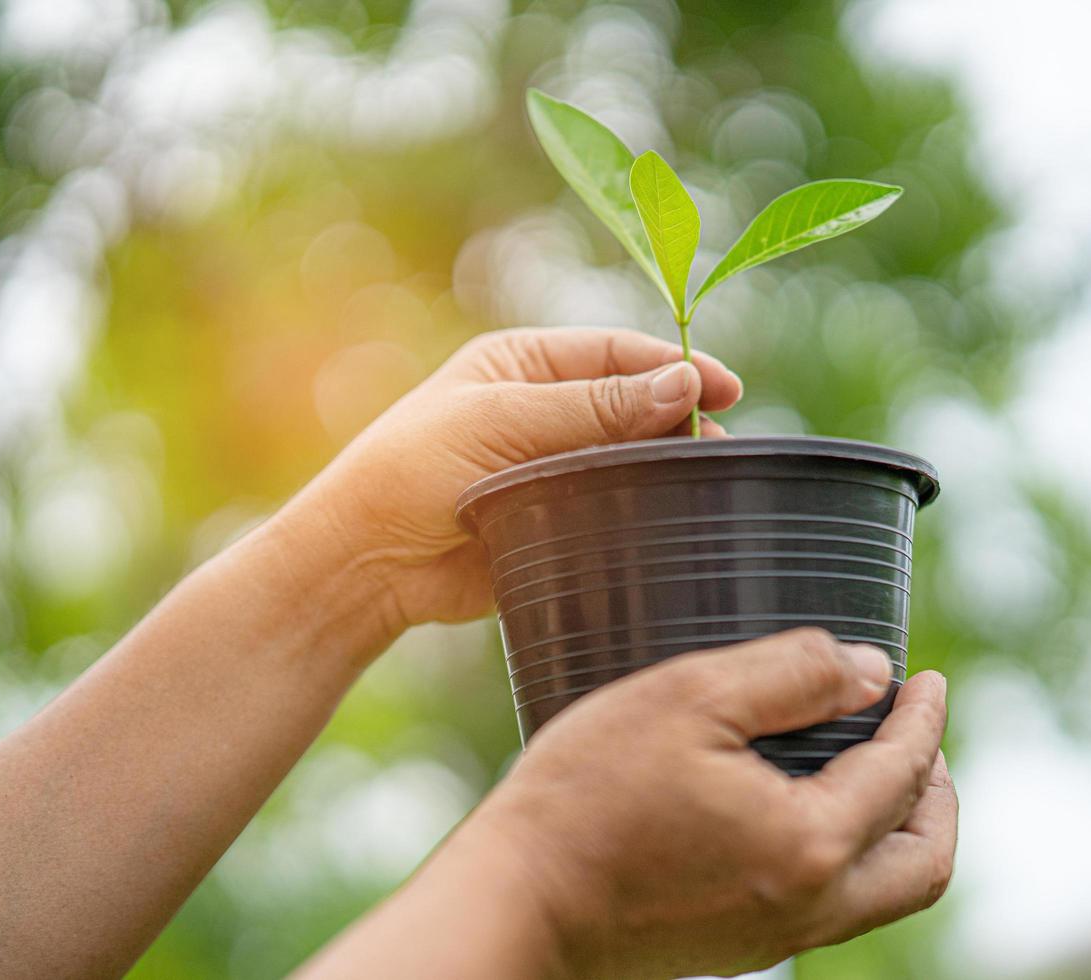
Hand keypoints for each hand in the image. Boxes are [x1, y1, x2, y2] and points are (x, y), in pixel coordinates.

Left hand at [276, 327, 742, 635]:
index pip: (616, 353)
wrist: (367, 561)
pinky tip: (674, 512)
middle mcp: (544, 408)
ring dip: (666, 462)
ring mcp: (554, 464)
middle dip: (677, 416)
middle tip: (718, 441)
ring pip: (630, 455)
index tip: (722, 386)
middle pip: (632, 402)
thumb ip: (595, 408)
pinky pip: (616, 504)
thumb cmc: (413, 471)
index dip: (672, 367)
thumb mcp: (504, 422)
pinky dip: (646, 505)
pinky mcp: (558, 516)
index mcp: (525, 364)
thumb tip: (682, 385)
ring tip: (707, 476)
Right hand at [370, 629, 956, 978]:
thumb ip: (793, 674)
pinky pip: (831, 904)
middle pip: (922, 864)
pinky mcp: (736, 947)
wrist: (517, 900)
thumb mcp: (690, 699)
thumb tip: (870, 671)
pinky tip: (809, 807)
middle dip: (937, 794)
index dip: (924, 719)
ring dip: (899, 828)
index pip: (902, 774)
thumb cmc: (588, 793)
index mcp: (810, 846)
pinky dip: (852, 853)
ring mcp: (772, 937)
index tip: (928, 680)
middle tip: (922, 737)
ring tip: (878, 768)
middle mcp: (807, 907)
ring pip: (882, 894)